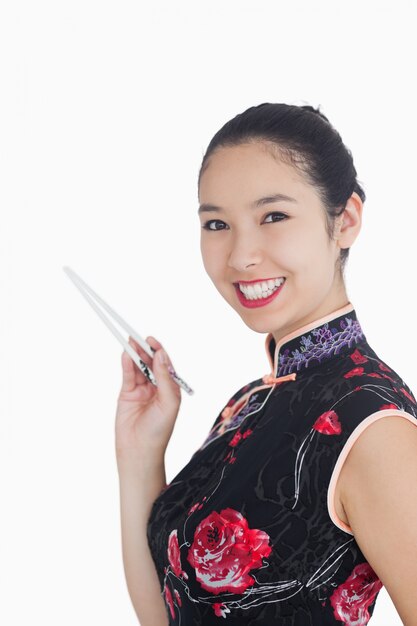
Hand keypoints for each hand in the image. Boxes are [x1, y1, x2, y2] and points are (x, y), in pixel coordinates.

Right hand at [115, 335, 181, 461]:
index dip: (159, 352)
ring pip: (138, 367)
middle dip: (145, 351)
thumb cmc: (159, 430)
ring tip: (130, 342)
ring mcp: (141, 390)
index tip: (152, 341)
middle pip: (150, 363)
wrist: (140, 450)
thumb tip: (161, 355)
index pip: (165, 365)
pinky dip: (126, 365)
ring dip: (134, 355)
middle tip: (139, 338)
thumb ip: (165, 378)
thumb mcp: (169, 402)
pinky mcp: (127, 394)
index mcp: (170, 388)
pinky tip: (125, 355)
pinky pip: (128, 376)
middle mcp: (156, 387)